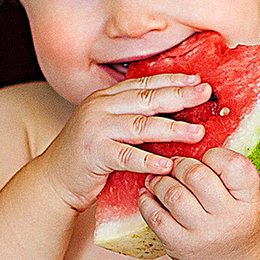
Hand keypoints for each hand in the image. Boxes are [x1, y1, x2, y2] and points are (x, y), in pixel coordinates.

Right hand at [40, 74, 207, 210]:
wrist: (55, 179)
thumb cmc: (89, 155)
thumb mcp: (110, 127)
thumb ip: (134, 116)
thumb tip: (174, 111)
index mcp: (106, 97)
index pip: (144, 84)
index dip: (172, 80)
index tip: (198, 80)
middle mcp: (99, 107)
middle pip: (146, 99)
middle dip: (178, 96)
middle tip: (204, 95)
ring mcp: (95, 129)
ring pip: (140, 125)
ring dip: (172, 129)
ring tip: (197, 132)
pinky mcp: (93, 154)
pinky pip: (125, 156)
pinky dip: (147, 160)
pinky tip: (166, 165)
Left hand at [140, 148, 259, 259]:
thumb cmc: (244, 230)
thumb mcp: (259, 202)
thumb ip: (244, 175)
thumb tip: (216, 140)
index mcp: (250, 203)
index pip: (232, 164)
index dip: (215, 154)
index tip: (207, 158)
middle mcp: (226, 219)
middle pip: (196, 175)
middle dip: (181, 164)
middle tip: (177, 165)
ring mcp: (200, 234)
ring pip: (172, 193)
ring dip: (160, 180)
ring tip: (159, 178)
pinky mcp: (177, 246)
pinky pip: (154, 215)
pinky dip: (146, 200)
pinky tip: (149, 194)